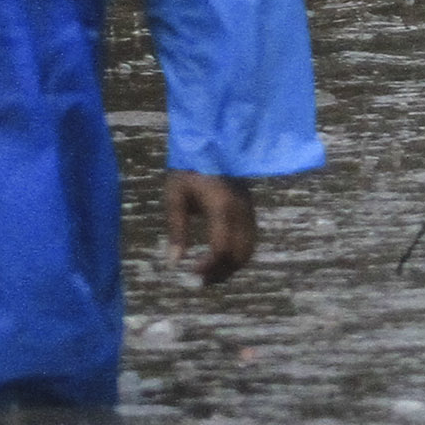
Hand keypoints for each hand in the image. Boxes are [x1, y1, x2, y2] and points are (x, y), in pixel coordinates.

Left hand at [164, 170, 257, 285]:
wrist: (211, 143)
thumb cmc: (188, 169)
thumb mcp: (175, 197)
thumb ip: (176, 230)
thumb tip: (174, 263)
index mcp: (221, 207)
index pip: (221, 248)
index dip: (208, 267)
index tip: (190, 274)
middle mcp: (241, 212)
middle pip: (239, 254)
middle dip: (221, 272)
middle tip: (199, 281)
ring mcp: (249, 211)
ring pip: (248, 250)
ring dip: (231, 266)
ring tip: (209, 274)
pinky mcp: (250, 210)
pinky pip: (250, 240)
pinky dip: (237, 255)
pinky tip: (219, 258)